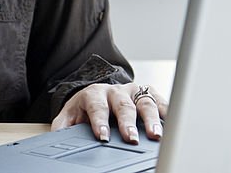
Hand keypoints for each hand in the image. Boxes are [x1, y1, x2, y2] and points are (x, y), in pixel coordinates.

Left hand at [51, 82, 167, 144]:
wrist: (98, 93)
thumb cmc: (85, 108)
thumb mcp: (70, 115)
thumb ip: (63, 125)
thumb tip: (58, 138)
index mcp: (94, 94)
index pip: (97, 107)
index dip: (100, 122)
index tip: (103, 137)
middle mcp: (115, 91)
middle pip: (123, 105)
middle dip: (127, 123)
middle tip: (131, 139)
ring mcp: (133, 91)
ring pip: (143, 102)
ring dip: (150, 119)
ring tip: (155, 135)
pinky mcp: (147, 93)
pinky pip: (159, 99)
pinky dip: (166, 110)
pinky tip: (172, 121)